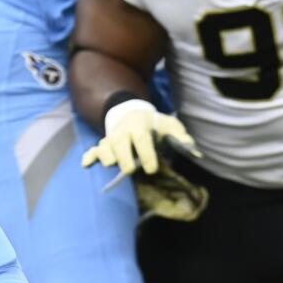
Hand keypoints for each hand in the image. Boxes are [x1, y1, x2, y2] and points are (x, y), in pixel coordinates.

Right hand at [81, 99, 199, 176]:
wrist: (131, 112)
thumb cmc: (154, 123)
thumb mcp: (169, 124)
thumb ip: (181, 136)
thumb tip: (196, 152)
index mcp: (140, 125)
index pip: (142, 139)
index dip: (146, 154)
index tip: (151, 168)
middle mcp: (123, 130)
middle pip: (120, 142)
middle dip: (124, 157)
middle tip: (130, 171)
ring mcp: (111, 137)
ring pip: (105, 146)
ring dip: (106, 156)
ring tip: (111, 165)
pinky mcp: (103, 144)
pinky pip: (93, 149)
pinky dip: (89, 156)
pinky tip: (86, 164)